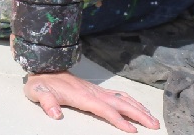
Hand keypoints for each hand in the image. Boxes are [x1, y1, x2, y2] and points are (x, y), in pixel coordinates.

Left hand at [24, 71, 158, 131]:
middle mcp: (92, 92)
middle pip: (120, 103)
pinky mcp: (95, 89)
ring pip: (122, 98)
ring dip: (138, 107)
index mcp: (82, 95)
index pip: (104, 109)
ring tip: (153, 119)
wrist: (42, 66)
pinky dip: (130, 101)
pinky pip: (117, 95)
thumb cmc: (40, 83)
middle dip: (138, 114)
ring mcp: (95, 90)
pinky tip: (137, 107)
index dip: (118, 120)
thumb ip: (46, 103)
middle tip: (155, 126)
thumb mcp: (38, 92)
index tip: (132, 130)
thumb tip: (55, 114)